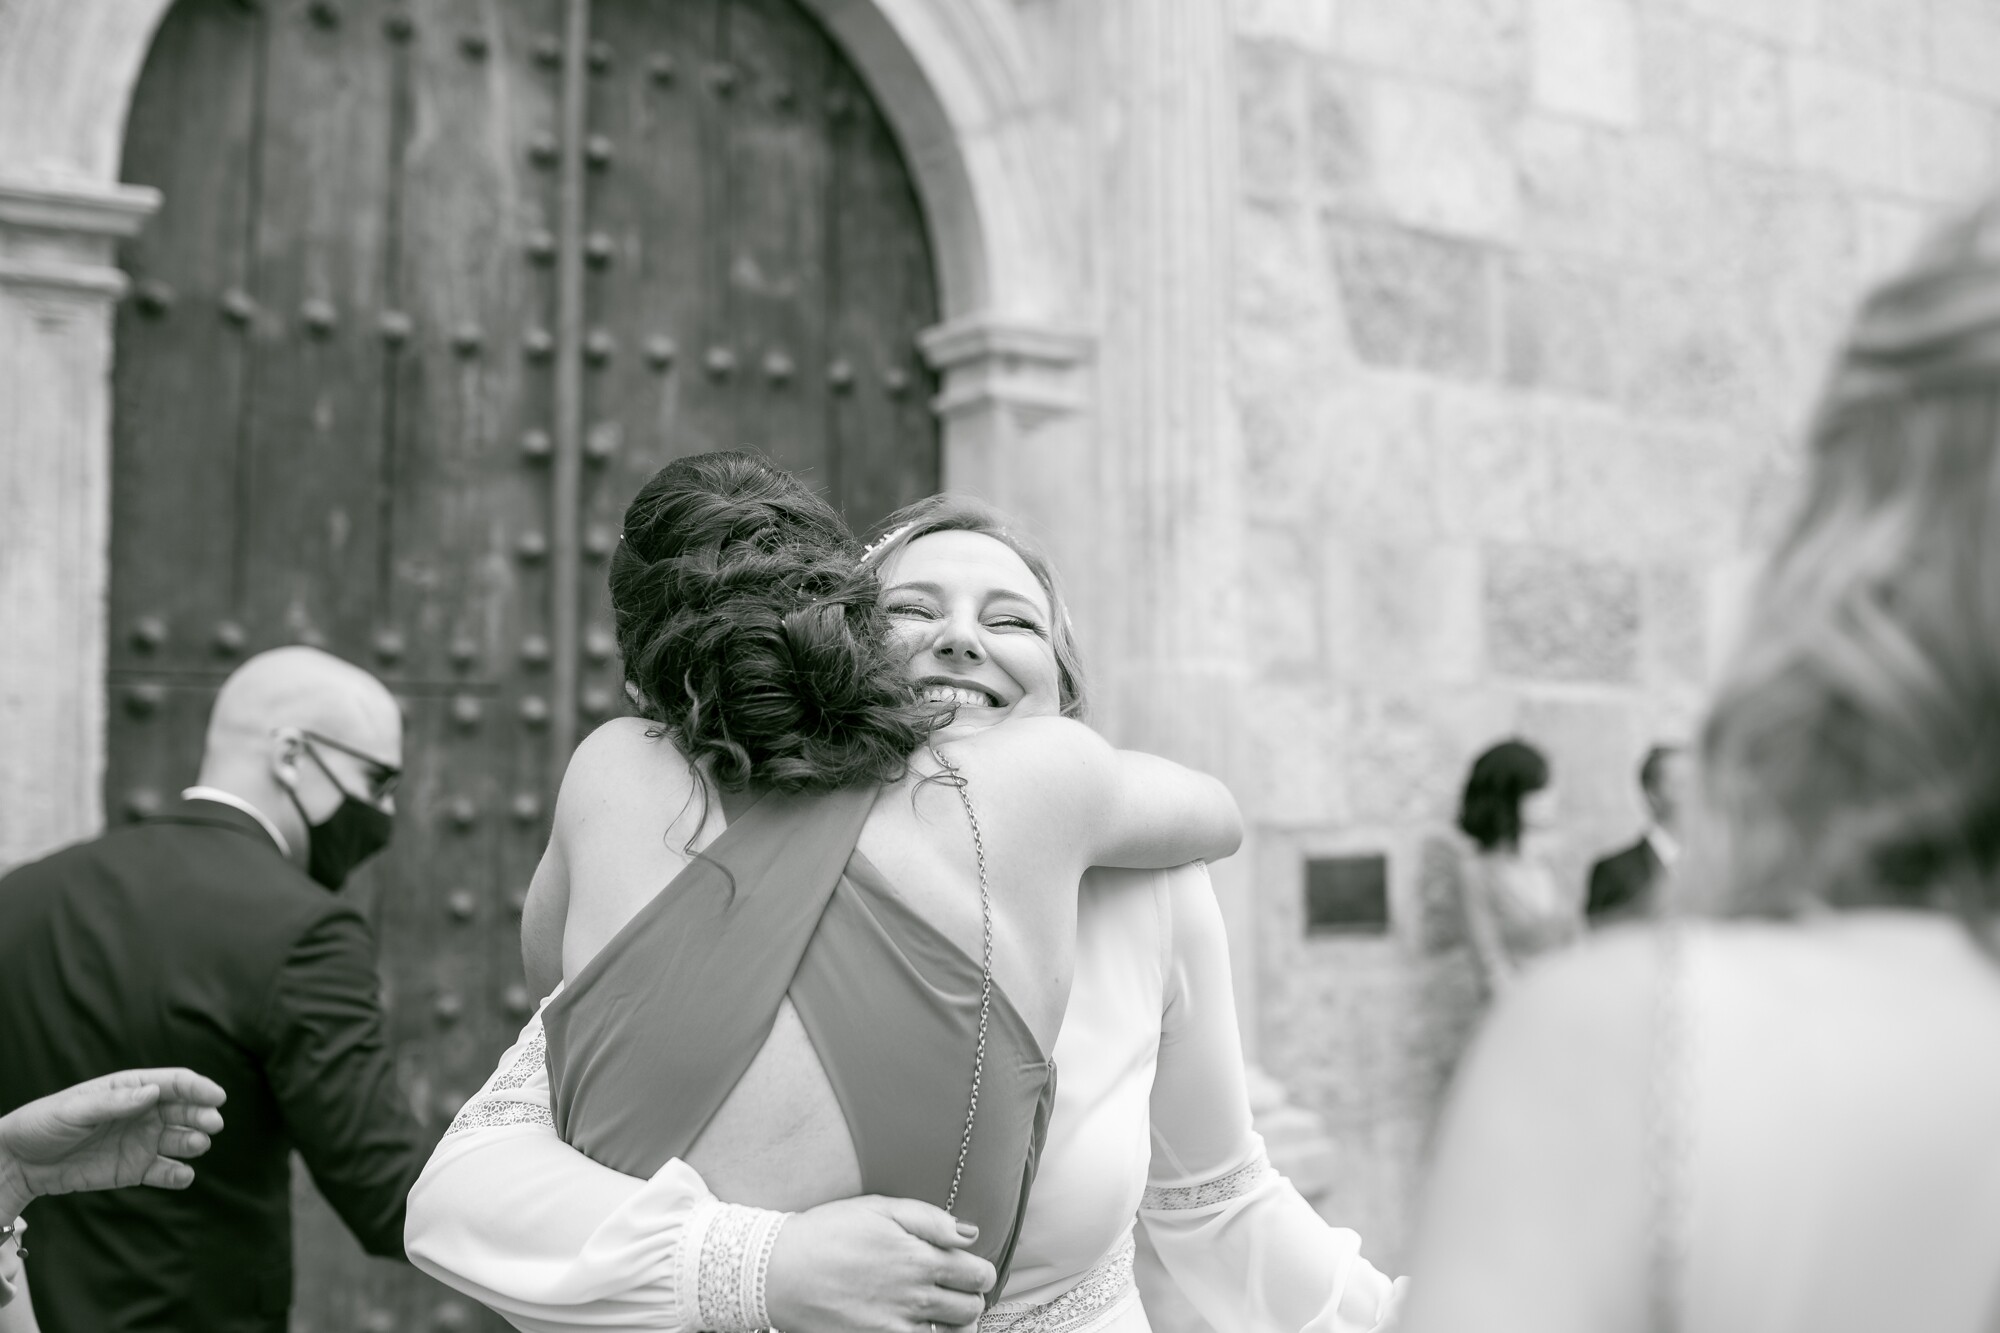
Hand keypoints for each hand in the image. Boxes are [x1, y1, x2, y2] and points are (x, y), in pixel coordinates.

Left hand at [0, 1069, 225, 1214]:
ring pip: (180, 1140)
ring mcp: (141, 1142)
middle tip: (212, 1124)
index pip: (174, 1083)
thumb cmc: (44, 1124)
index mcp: (131, 1089)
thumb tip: (153, 1093)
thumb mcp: (75, 1109)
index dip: (198, 1087)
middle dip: (202, 1115)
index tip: (217, 1097)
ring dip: (194, 1142)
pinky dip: (178, 1175)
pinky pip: (164, 1171)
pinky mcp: (134, 1169)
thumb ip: (115, 1102)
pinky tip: (183, 1176)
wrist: (20, 1163)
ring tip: (197, 1146)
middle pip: (185, 1110)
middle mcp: (143, 1113)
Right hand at [765, 1195, 995, 1332]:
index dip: (979, 1271)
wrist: (777, 1271)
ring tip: (942, 1314)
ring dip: (956, 1324)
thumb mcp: (878, 1207)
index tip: (967, 1269)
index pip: (977, 1274)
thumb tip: (969, 1234)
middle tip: (952, 1290)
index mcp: (918, 1257)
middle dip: (969, 1297)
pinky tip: (920, 1327)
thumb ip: (929, 1220)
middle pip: (971, 1307)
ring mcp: (896, 1326)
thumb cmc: (827, 1232)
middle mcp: (914, 1295)